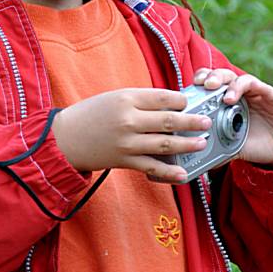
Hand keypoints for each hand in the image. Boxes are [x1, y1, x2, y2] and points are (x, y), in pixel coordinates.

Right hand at [51, 88, 211, 181]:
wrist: (65, 138)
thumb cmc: (90, 114)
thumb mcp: (114, 98)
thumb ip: (140, 101)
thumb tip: (170, 106)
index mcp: (126, 98)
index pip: (162, 97)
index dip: (181, 100)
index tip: (190, 102)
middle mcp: (129, 119)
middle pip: (169, 120)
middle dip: (192, 121)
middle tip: (206, 122)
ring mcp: (127, 142)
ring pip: (166, 143)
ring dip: (188, 144)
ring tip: (202, 142)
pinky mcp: (125, 160)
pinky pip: (152, 167)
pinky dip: (169, 172)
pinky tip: (183, 174)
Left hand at [193, 68, 272, 169]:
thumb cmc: (259, 145)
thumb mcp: (233, 147)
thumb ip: (216, 149)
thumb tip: (192, 164)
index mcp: (225, 105)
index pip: (206, 88)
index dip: (195, 87)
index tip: (185, 94)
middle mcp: (237, 95)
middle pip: (217, 77)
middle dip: (205, 76)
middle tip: (198, 84)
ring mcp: (253, 93)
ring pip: (232, 76)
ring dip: (220, 78)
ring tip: (211, 87)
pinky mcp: (269, 93)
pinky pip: (252, 83)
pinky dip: (239, 87)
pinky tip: (231, 98)